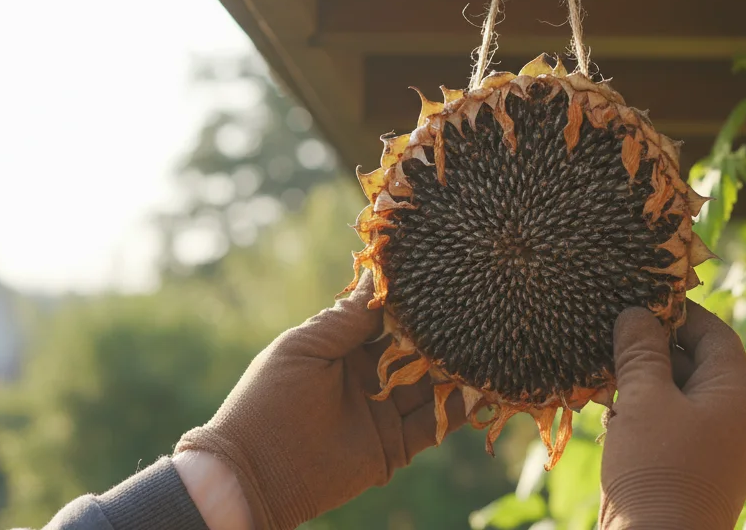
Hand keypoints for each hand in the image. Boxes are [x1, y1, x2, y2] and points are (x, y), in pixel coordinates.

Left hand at [175, 273, 465, 529]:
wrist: (256, 473)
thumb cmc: (269, 400)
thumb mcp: (305, 348)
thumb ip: (346, 317)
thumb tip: (379, 271)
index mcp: (343, 348)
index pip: (386, 318)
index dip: (411, 301)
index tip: (441, 275)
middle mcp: (369, 376)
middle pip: (416, 350)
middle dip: (443, 332)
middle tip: (477, 308)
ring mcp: (384, 411)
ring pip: (431, 384)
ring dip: (457, 368)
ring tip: (490, 342)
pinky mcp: (395, 446)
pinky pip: (435, 424)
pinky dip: (458, 408)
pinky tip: (482, 387)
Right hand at [599, 301, 745, 529]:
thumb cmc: (656, 472)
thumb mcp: (644, 402)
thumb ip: (641, 353)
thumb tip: (636, 314)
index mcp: (738, 396)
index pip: (716, 335)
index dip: (680, 313)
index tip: (643, 298)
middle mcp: (737, 421)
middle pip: (700, 365)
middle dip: (657, 347)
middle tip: (616, 329)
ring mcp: (718, 451)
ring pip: (683, 397)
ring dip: (647, 381)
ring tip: (607, 366)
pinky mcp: (695, 473)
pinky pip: (674, 427)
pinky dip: (646, 412)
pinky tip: (612, 408)